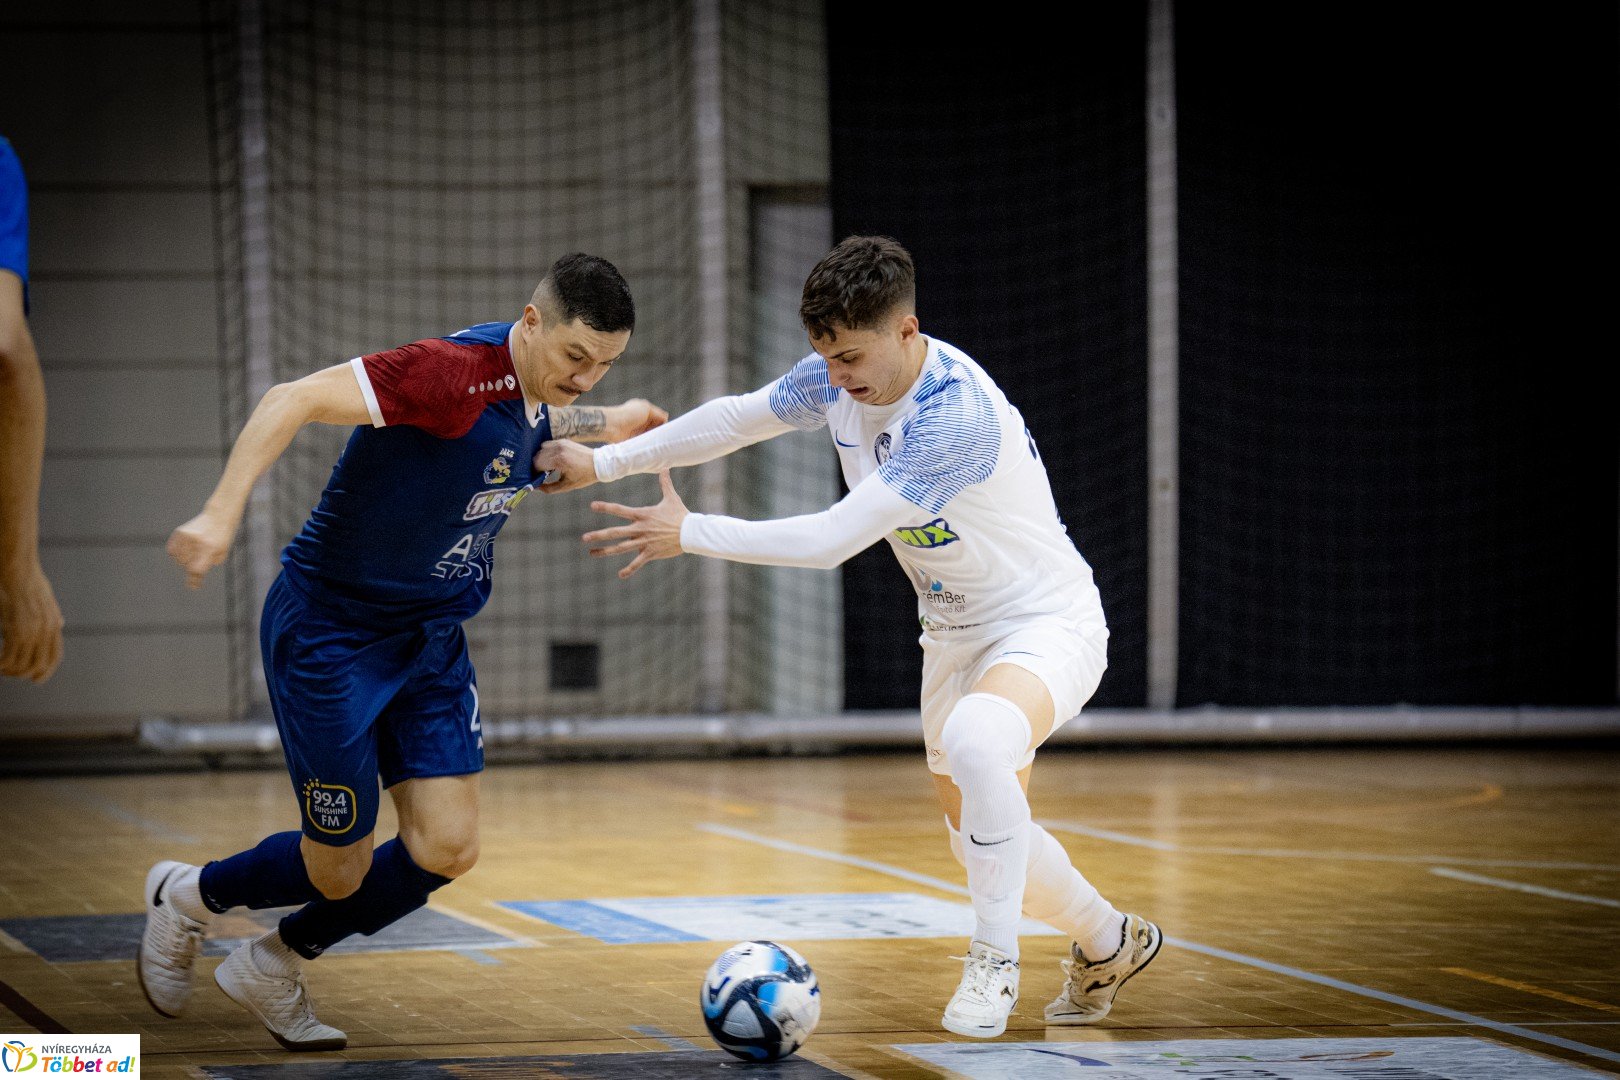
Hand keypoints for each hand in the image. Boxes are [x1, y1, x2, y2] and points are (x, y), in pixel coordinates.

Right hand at [0, 561, 63, 681]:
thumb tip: (61, 623)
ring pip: (22, 665)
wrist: (18, 569)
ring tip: (0, 668)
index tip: (35, 680)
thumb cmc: (29, 581)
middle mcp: (46, 631)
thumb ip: (53, 614)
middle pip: (39, 665)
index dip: (46, 671)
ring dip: (9, 670)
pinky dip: (0, 665)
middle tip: (9, 673)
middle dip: (24, 674)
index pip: (55, 657)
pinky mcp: (16, 630)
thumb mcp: (48, 599)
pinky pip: (8, 658)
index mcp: (54, 625)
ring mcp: (32, 631)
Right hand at [167, 508, 237, 589]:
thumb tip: (193, 579)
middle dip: (193, 566)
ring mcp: (185, 536)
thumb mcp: (222, 552)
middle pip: (187, 565)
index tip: (193, 587)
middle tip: (200, 559)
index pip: (197, 568)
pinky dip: (177, 554)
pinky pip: (171, 551)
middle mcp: (195, 542)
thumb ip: (208, 564)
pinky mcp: (179, 532)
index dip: (194, 579)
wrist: (218, 516)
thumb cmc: (222, 537)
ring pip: (178, 560)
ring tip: (195, 552)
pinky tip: (186, 550)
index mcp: (209, 547)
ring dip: (185, 560)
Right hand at [535, 439, 598, 493]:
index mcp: (558, 460)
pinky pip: (548, 445)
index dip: (534, 473)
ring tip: (547, 467)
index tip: (536, 479)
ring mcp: (560, 443)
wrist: (599, 463)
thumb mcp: (567, 486)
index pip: (536, 465)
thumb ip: (549, 488)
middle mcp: (557, 449)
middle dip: (536, 466)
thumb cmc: (584, 476)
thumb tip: (535, 487)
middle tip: (540, 474)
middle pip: (536, 457)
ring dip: (540, 458)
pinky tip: (552, 460)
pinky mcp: (563, 440)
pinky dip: (546, 452)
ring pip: (540, 449)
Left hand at [583, 470, 687, 578]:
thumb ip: (665, 483)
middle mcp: (640, 529)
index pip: (620, 510)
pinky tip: (620, 575)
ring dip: (606, 551)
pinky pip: (637, 562)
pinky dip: (629, 570)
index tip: (592, 506)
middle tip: (584, 538)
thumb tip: (665, 467)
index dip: (606, 507)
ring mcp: (644, 542)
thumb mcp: (671, 497)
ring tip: (592, 553)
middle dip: (599, 535)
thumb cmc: (680, 514)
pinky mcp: (651, 552)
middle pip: (615, 532)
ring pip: (621, 548)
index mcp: (642, 515)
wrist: (691, 532)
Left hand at [607, 398, 667, 441]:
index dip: (663, 422)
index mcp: (644, 411)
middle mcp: (641, 420)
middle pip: (656, 427)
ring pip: (651, 435)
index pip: (659, 417)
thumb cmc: (629, 414)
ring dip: (654, 438)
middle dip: (659, 431)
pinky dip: (648, 444)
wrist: (612, 426)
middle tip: (663, 436)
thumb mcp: (646, 408)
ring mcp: (637, 430)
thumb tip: (666, 418)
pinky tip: (652, 446)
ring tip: (658, 442)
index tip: (666, 428)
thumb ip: (658, 413)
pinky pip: (644, 442)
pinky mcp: (634, 439)